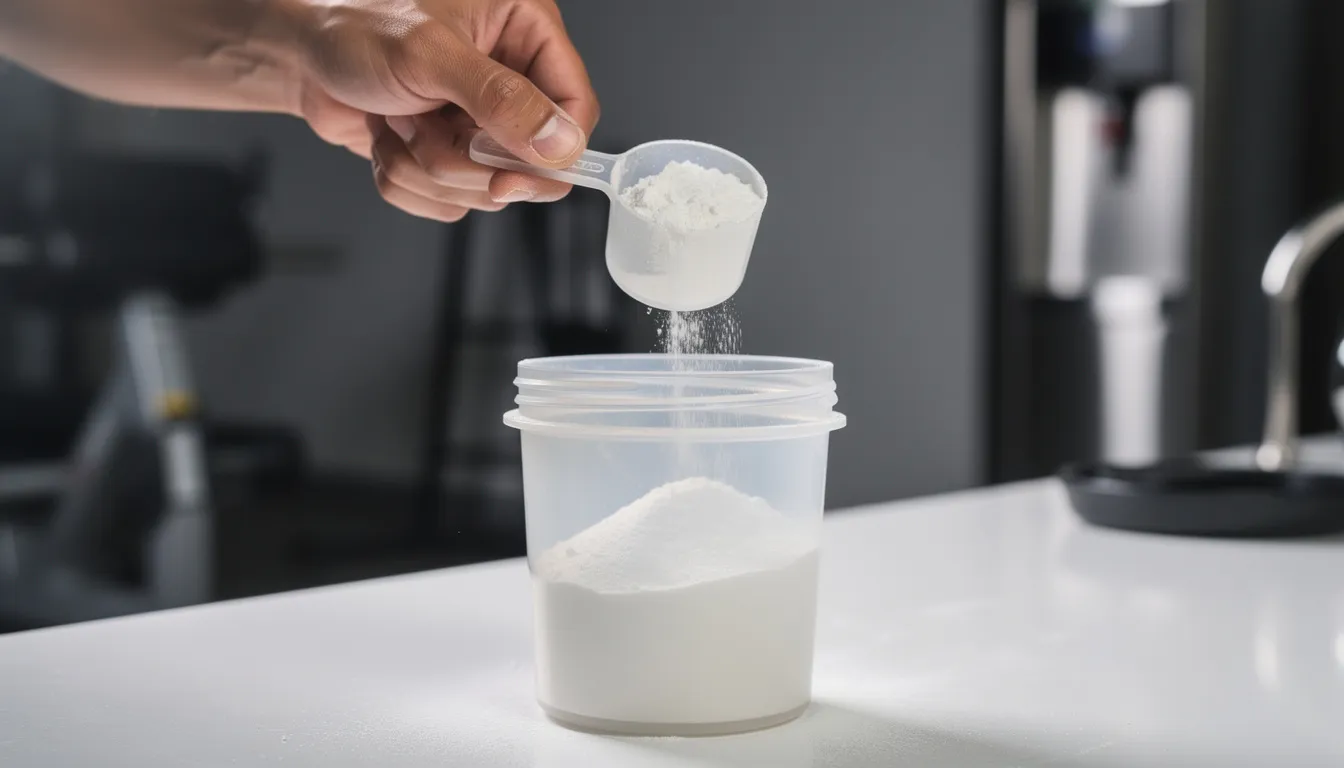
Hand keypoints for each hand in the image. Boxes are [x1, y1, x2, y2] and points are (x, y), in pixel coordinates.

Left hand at [283, 0, 599, 221]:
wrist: (298, 56)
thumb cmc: (354, 28)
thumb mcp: (430, 55)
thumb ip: (501, 98)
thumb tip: (560, 142)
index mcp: (526, 31)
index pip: (577, 107)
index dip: (551, 152)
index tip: (509, 175)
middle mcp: (512, 78)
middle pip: (532, 162)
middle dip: (467, 160)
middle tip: (428, 126)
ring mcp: (482, 123)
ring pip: (486, 190)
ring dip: (428, 167)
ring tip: (399, 120)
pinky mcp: (452, 156)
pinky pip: (451, 203)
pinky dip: (409, 181)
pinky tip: (390, 137)